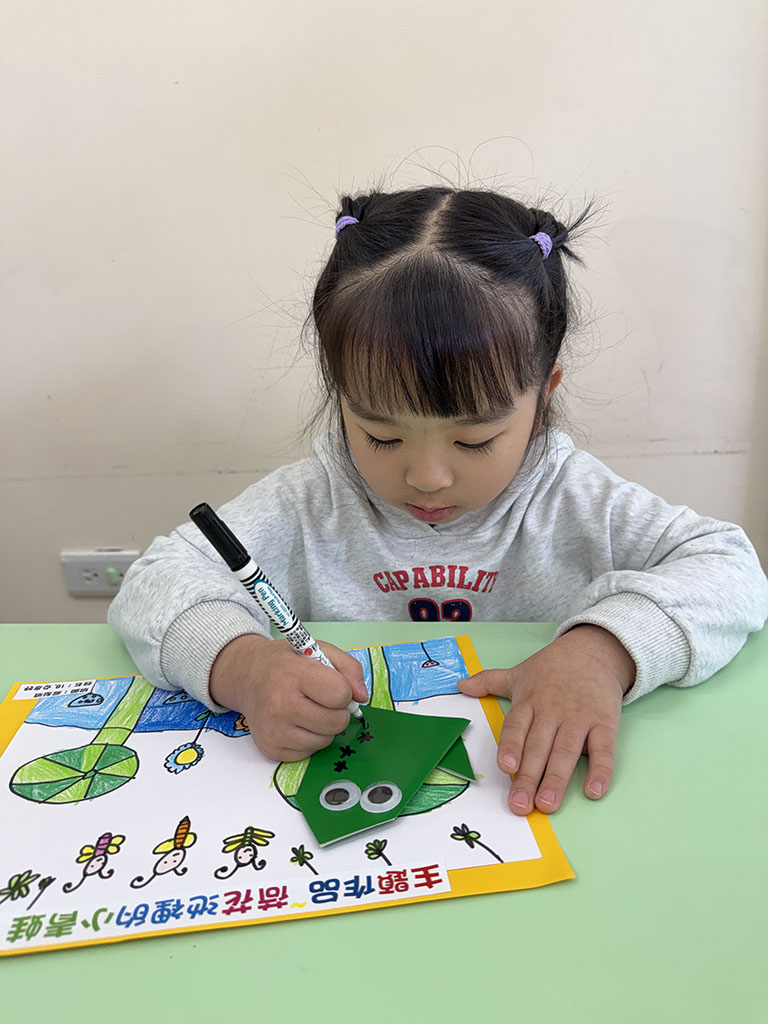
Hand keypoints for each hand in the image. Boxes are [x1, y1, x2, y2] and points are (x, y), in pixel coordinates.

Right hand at [209, 635, 368, 761]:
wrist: (247, 676)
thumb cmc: (285, 663)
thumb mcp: (318, 650)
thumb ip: (348, 668)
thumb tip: (362, 697)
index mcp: (295, 674)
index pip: (340, 694)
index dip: (343, 690)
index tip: (331, 685)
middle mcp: (281, 704)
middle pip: (336, 722)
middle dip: (337, 711)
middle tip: (321, 699)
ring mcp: (275, 730)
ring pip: (325, 741)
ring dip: (324, 727)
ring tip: (307, 709)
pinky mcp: (271, 749)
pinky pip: (309, 753)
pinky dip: (309, 740)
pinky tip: (296, 722)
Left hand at [457, 626, 634, 814]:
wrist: (593, 651)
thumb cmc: (552, 668)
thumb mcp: (519, 672)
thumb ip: (489, 681)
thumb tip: (460, 685)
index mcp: (530, 701)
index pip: (517, 727)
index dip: (511, 746)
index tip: (505, 767)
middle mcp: (553, 711)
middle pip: (539, 747)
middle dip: (528, 776)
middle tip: (521, 804)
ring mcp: (580, 718)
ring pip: (566, 752)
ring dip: (556, 779)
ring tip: (547, 804)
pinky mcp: (604, 723)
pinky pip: (603, 749)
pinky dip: (600, 770)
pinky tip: (594, 790)